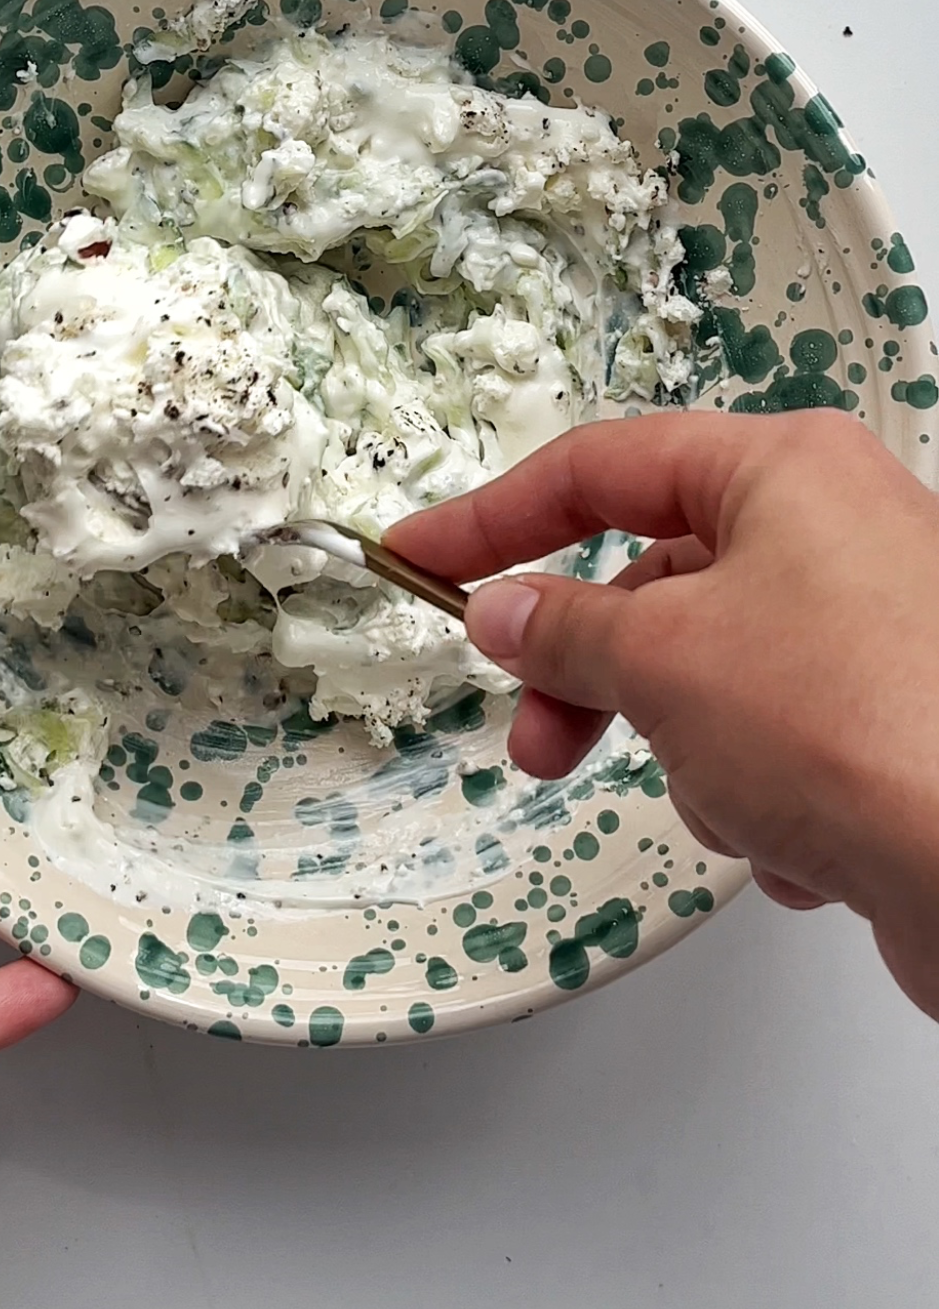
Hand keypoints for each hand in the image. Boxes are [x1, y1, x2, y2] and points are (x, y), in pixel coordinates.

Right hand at [390, 409, 938, 1021]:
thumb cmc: (853, 720)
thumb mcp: (665, 659)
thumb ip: (564, 630)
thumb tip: (503, 610)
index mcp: (784, 472)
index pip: (600, 469)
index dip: (494, 518)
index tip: (420, 558)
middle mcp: (834, 534)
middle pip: (654, 591)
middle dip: (595, 681)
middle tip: (537, 744)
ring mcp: (868, 634)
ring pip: (708, 687)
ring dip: (699, 761)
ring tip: (745, 803)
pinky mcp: (889, 728)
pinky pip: (773, 753)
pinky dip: (766, 803)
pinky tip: (812, 839)